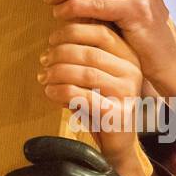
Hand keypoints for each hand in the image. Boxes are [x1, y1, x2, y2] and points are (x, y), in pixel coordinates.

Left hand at [39, 21, 142, 169]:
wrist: (118, 143)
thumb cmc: (101, 106)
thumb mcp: (94, 78)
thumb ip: (81, 60)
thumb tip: (53, 45)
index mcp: (129, 57)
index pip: (101, 33)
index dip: (73, 32)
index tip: (51, 40)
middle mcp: (132, 71)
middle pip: (90, 52)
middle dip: (61, 54)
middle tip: (43, 61)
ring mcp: (127, 92)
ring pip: (86, 73)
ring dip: (58, 72)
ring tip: (44, 77)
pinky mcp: (117, 112)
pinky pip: (84, 96)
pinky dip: (62, 92)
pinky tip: (50, 92)